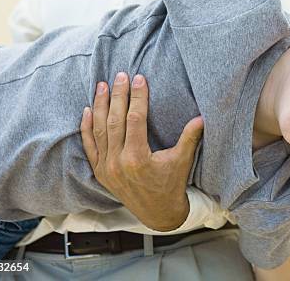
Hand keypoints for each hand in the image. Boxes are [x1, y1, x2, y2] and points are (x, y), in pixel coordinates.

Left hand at [80, 72, 203, 231]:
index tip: (140, 79)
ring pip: (100, 130)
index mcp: (138, 158)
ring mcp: (106, 168)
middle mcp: (118, 163)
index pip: (135, 119)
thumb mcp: (182, 161)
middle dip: (118, 95)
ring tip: (102, 85)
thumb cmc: (171, 185)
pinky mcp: (100, 172)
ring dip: (100, 106)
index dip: (138, 97)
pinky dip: (87, 128)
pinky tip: (87, 111)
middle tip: (120, 75)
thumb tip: (202, 117)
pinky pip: (90, 146)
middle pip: (115, 121)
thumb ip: (190, 138)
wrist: (158, 214)